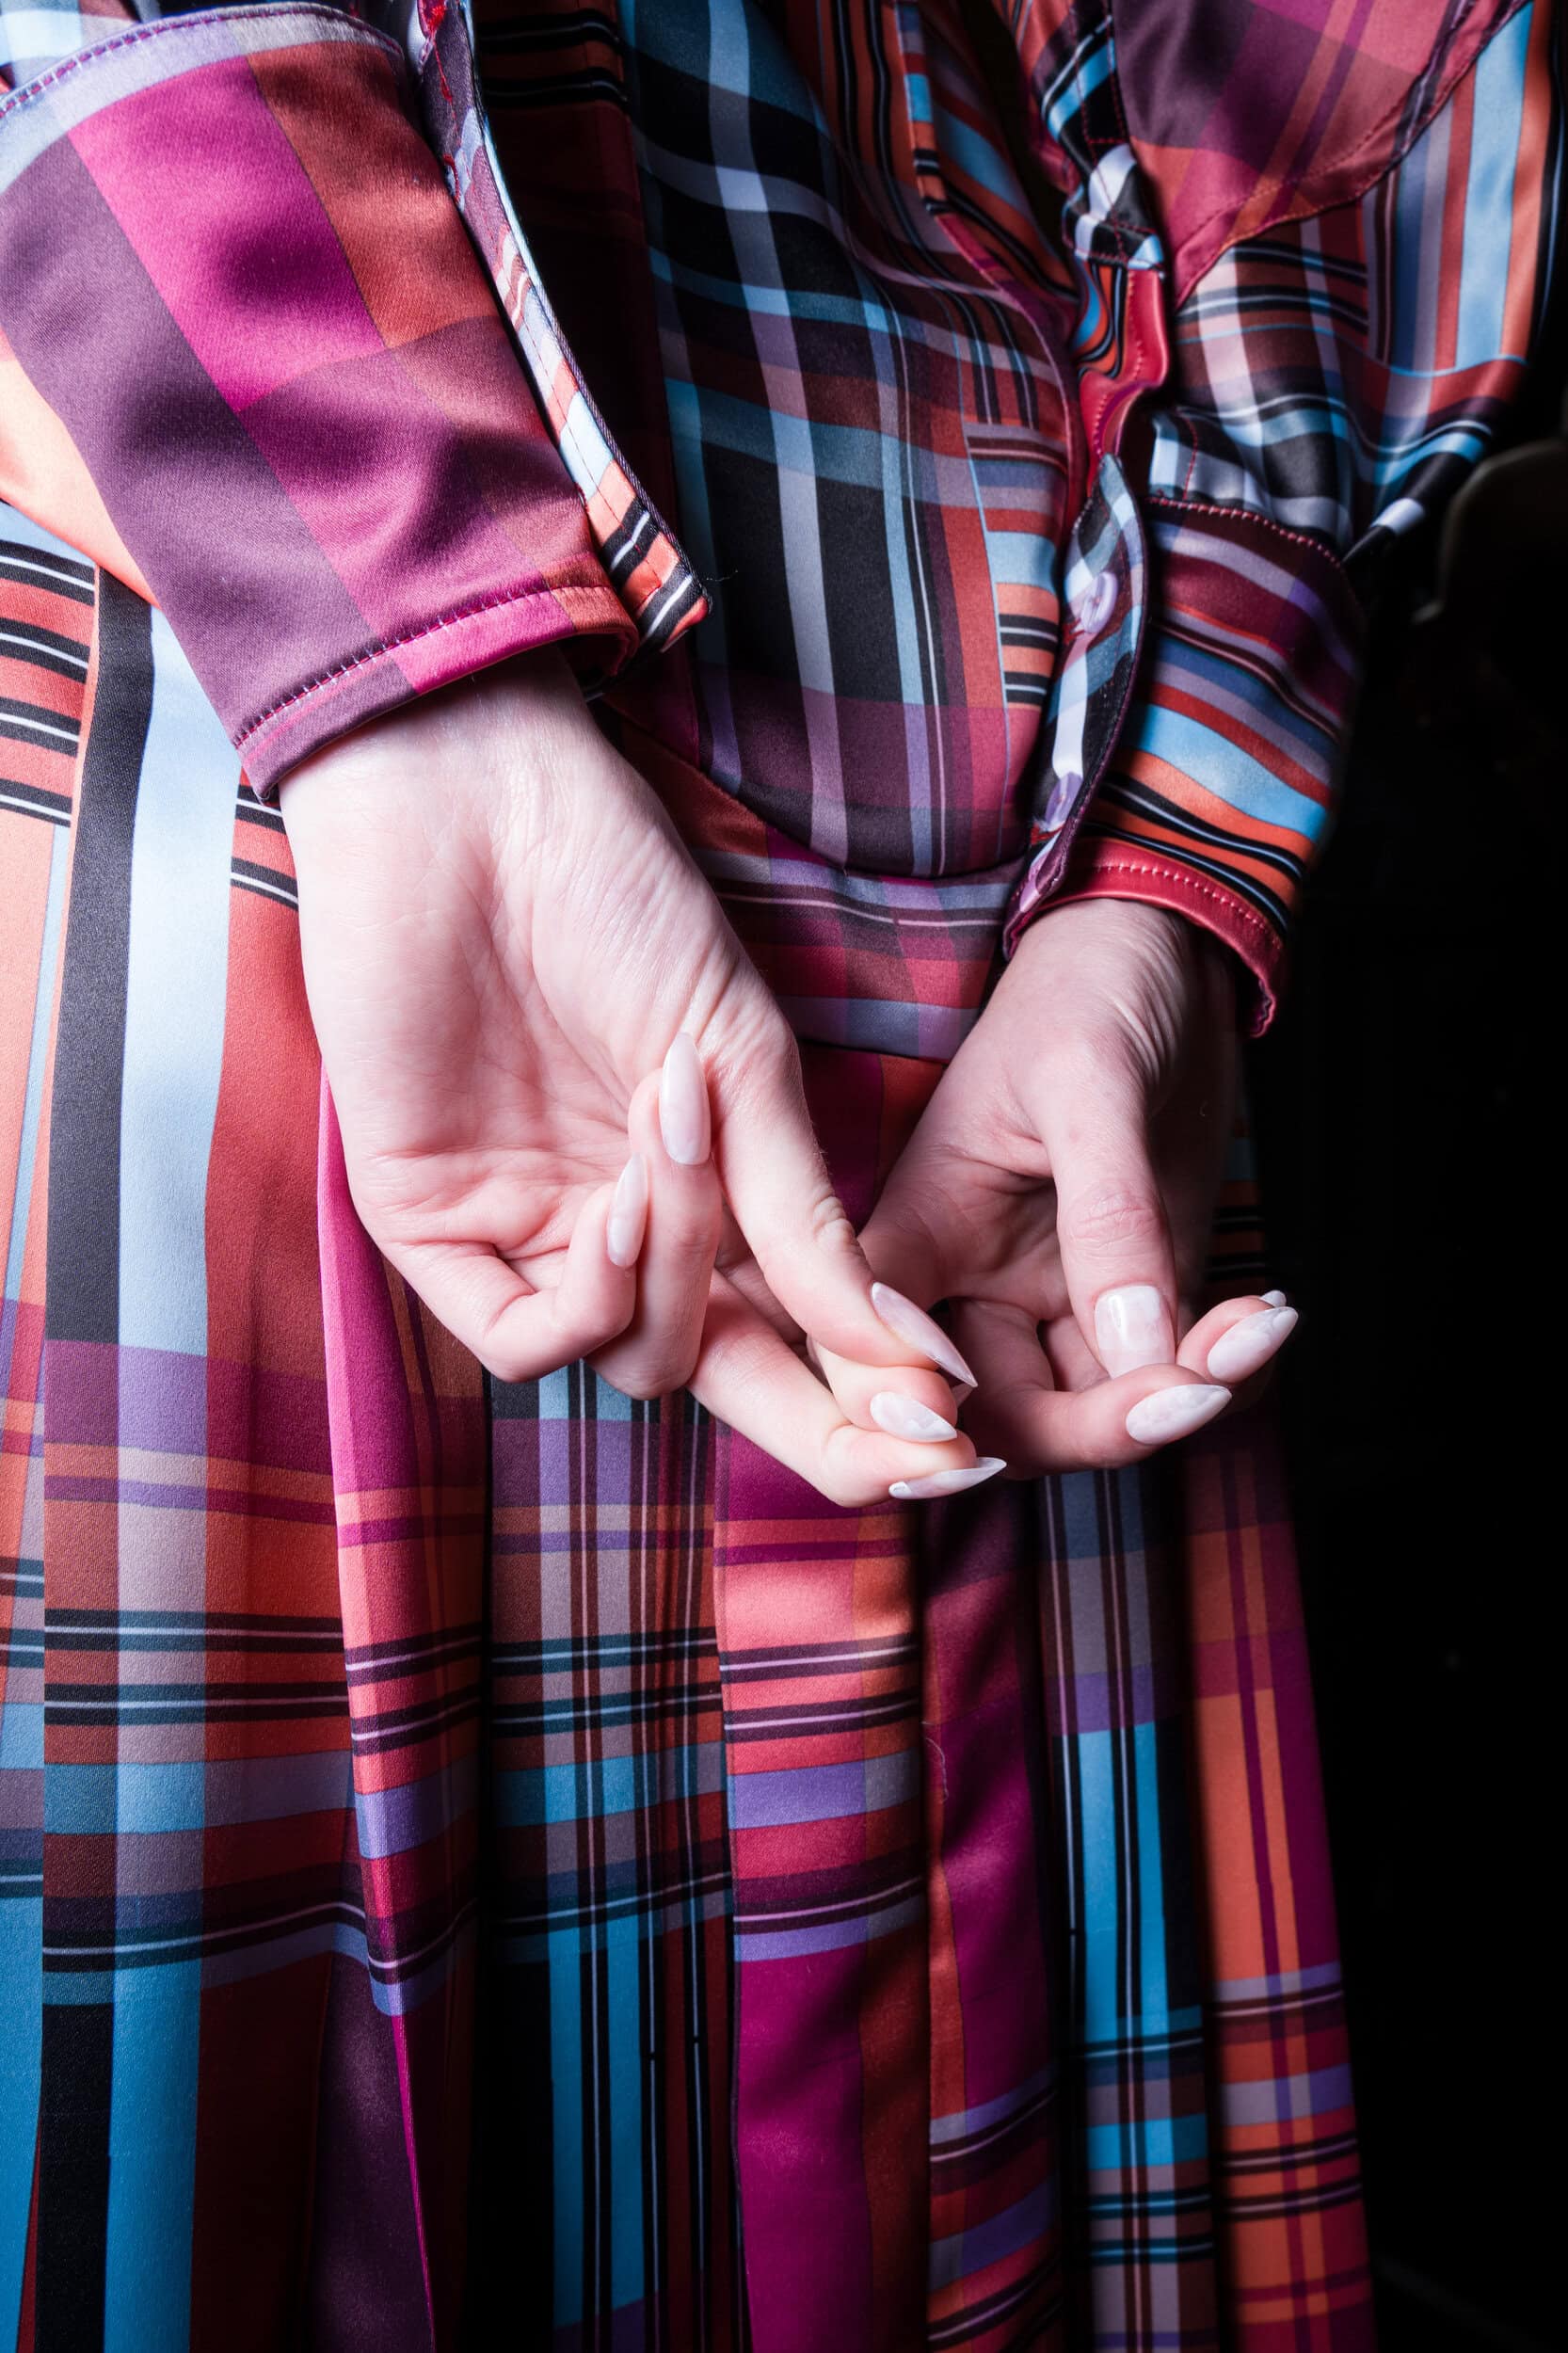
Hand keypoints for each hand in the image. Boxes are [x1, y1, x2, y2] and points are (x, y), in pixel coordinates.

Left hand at [280, 652, 982, 1502]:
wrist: (475, 802)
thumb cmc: (619, 899)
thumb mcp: (744, 1064)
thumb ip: (806, 1219)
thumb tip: (910, 1359)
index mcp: (705, 1196)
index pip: (790, 1343)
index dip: (868, 1403)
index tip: (955, 1438)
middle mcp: (620, 1234)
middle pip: (722, 1381)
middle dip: (819, 1416)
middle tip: (905, 1426)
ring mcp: (527, 1236)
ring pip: (638, 1361)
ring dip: (681, 1272)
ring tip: (679, 1134)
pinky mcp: (428, 1228)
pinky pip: (525, 1346)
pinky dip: (592, 1300)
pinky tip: (614, 1205)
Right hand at [852, 898, 1297, 1472]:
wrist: (1167, 949)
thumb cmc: (1091, 983)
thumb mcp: (1090, 1079)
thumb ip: (1108, 1217)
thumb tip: (1137, 1352)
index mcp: (916, 1236)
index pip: (882, 1368)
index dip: (923, 1430)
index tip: (993, 1441)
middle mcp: (973, 1287)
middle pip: (1004, 1420)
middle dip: (1103, 1423)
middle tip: (1197, 1385)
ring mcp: (1055, 1299)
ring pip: (1096, 1412)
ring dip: (1183, 1395)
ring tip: (1253, 1330)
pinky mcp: (1132, 1296)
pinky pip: (1166, 1376)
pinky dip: (1222, 1369)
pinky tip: (1262, 1316)